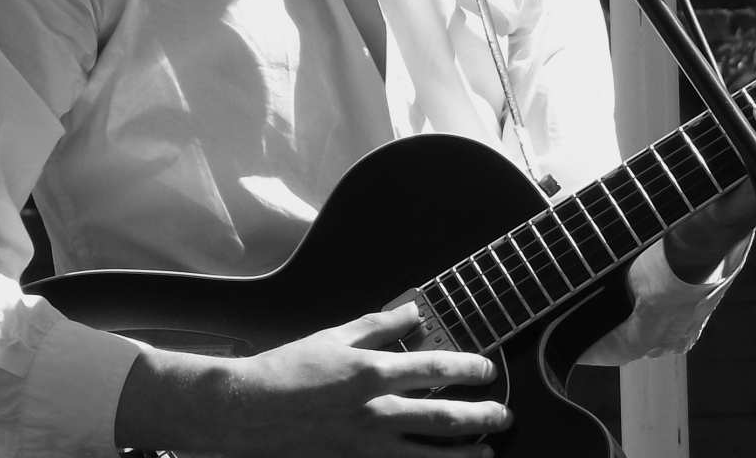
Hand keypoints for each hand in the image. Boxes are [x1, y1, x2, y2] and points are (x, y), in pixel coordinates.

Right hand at [116, 300, 510, 456]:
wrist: (251, 410)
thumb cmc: (291, 368)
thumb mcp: (337, 336)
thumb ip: (380, 325)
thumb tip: (414, 312)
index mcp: (374, 371)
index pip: (436, 367)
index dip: (468, 368)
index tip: (487, 369)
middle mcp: (378, 410)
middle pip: (443, 416)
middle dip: (480, 416)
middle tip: (503, 414)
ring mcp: (368, 444)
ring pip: (429, 454)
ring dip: (464, 455)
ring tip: (486, 453)